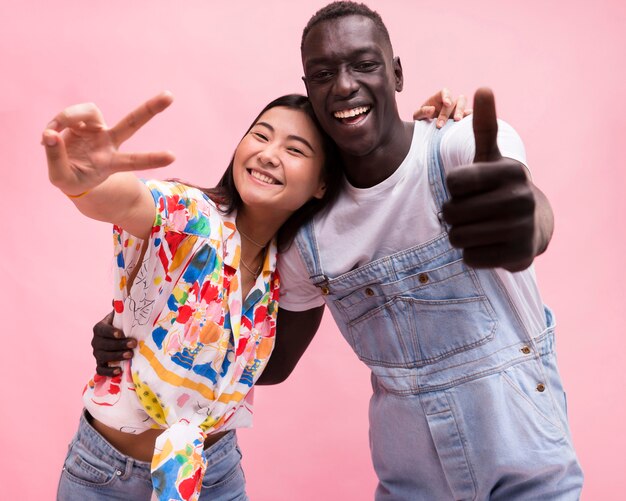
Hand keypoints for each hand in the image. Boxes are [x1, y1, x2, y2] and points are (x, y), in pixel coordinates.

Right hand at [42, 92, 174, 196]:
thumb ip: (55, 158)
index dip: (151, 159)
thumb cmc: (71, 178)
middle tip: (170, 96)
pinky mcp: (84, 121)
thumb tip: (51, 134)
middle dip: (151, 109)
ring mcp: (98, 130)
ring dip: (68, 116)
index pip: (133, 161)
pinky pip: (70, 114)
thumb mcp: (61, 178)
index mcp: (110, 163)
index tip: (173, 157)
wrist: (67, 172)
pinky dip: (57, 121)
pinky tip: (50, 134)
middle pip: (131, 122)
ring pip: (90, 110)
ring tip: (54, 131)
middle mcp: (109, 143)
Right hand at [91, 311, 135, 375]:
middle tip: (133, 344)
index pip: (102, 330)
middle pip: (104, 344)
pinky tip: (119, 370)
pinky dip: (109, 372)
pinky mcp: (100, 364)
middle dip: (119, 345)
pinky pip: (100, 370)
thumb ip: (120, 308)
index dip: (110, 332)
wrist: (117, 338)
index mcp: (99, 328)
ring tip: (130, 355)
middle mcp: (95, 341)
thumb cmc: (121, 326)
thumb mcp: (120, 316)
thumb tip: (116, 299)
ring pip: (103, 357)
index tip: (121, 333)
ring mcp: (97, 354)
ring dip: (116, 356)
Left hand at [413, 88, 471, 128]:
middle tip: (454, 119)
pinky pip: (468, 117)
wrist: (426, 128)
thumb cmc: (422, 119)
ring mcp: (457, 111)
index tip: (447, 103)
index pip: (446, 92)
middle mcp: (451, 103)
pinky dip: (469, 119)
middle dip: (456, 110)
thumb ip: (422, 112)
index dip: (447, 96)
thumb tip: (432, 109)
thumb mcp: (418, 116)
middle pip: (458, 100)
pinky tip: (467, 124)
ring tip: (459, 122)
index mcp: (439, 98)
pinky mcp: (461, 119)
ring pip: (465, 107)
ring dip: (463, 113)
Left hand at [442, 87, 548, 271]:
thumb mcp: (491, 158)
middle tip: (471, 212)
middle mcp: (520, 198)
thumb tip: (483, 88)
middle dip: (454, 214)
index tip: (469, 188)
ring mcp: (521, 228)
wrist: (532, 226)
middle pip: (452, 212)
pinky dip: (471, 254)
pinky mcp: (518, 256)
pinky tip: (487, 245)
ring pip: (458, 237)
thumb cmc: (499, 188)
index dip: (453, 188)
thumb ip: (484, 127)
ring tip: (477, 228)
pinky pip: (470, 258)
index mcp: (510, 171)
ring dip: (460, 235)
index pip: (453, 182)